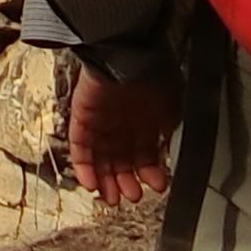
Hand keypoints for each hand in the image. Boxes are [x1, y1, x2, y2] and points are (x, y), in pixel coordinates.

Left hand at [66, 68, 181, 205]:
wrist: (129, 51)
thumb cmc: (153, 72)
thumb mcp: (171, 105)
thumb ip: (166, 129)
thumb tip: (166, 149)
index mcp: (144, 118)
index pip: (144, 152)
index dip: (149, 172)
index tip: (156, 187)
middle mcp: (122, 121)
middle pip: (120, 158)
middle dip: (126, 181)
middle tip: (131, 197)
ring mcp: (100, 120)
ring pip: (99, 157)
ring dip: (105, 180)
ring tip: (113, 198)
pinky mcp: (81, 117)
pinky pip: (79, 146)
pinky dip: (84, 167)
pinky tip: (91, 185)